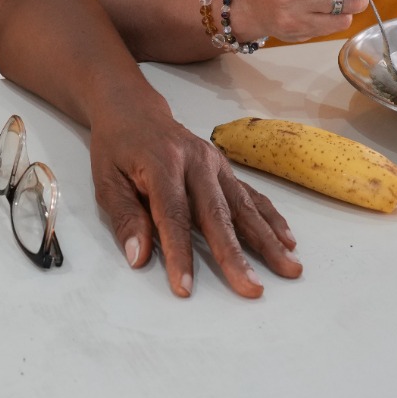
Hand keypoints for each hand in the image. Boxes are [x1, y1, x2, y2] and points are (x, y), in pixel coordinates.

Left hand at [91, 104, 300, 298]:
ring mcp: (215, 163)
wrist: (134, 109)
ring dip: (268, 239)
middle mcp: (195, 161)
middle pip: (217, 213)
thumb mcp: (106, 180)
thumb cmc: (117, 148)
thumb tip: (139, 257)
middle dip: (235, 254)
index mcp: (162, 163)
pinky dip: (270, 217)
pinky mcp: (225, 168)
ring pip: (243, 205)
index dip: (180, 253)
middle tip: (253, 288)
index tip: (185, 287)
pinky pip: (251, 194)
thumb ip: (125, 218)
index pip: (173, 214)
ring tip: (289, 268)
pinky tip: (287, 239)